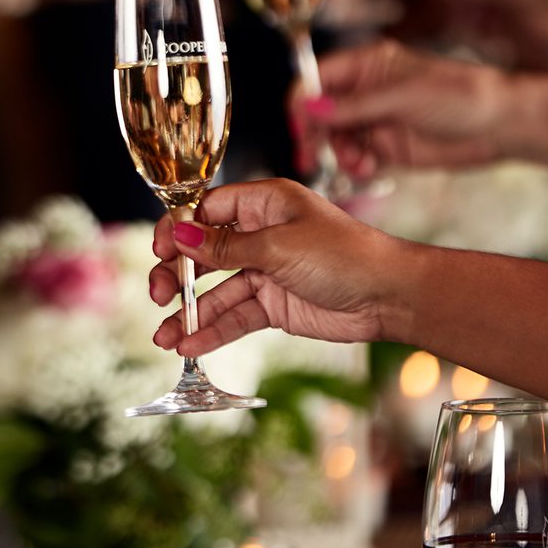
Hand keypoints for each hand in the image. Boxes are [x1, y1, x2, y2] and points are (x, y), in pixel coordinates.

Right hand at [145, 179, 399, 356]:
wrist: (389, 296)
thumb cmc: (344, 255)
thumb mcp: (277, 247)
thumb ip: (224, 246)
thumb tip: (178, 234)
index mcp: (263, 203)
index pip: (206, 210)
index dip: (178, 228)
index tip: (160, 250)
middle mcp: (260, 234)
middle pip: (203, 252)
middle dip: (176, 275)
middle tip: (158, 295)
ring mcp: (265, 270)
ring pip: (215, 290)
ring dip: (189, 312)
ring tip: (165, 337)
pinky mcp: (273, 304)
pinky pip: (235, 316)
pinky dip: (212, 330)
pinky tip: (190, 345)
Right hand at [289, 40, 547, 177]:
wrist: (500, 125)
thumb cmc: (459, 95)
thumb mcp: (402, 96)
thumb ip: (354, 105)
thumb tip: (309, 108)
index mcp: (367, 65)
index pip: (318, 78)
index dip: (303, 101)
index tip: (300, 127)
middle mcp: (365, 91)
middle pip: (320, 111)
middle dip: (314, 134)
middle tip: (311, 156)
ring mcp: (374, 119)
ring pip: (335, 138)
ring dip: (338, 153)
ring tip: (357, 164)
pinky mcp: (386, 146)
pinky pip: (355, 156)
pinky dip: (354, 165)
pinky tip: (366, 168)